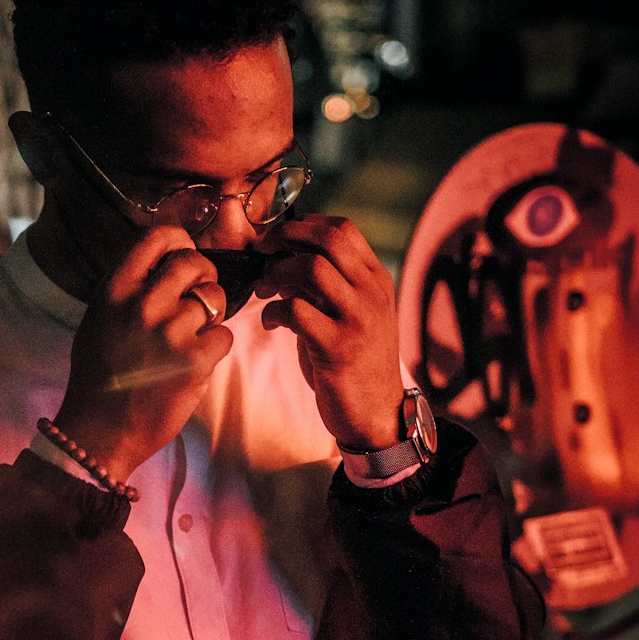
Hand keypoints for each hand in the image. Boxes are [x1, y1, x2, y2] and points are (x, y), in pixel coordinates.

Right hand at [53, 226, 231, 479]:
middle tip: (199, 297)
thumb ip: (129, 291)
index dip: (180, 242)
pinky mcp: (194, 361)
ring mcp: (169, 332)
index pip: (157, 238)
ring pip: (214, 299)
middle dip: (204, 276)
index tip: (184, 256)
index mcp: (115, 290)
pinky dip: (216, 347)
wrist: (99, 431)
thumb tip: (164, 265)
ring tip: (194, 336)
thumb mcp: (99, 320)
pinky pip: (225, 335)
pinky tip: (197, 361)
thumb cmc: (99, 378)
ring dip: (212, 315)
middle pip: (194, 263)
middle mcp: (142, 304)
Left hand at [254, 215, 404, 448]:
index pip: (342, 230)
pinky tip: (269, 323)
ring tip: (264, 291)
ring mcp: (357, 320)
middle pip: (328, 240)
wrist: (376, 413)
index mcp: (376, 280)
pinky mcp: (338, 348)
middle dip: (285, 237)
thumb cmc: (354, 363)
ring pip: (312, 269)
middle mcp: (371, 293)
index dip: (303, 226)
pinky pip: (296, 311)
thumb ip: (327, 286)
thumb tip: (282, 258)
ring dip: (276, 274)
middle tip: (262, 253)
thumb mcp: (351, 314)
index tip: (278, 241)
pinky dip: (272, 312)